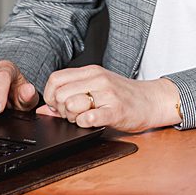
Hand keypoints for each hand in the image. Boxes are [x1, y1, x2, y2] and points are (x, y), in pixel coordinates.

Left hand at [38, 67, 179, 131]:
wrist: (152, 100)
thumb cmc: (123, 96)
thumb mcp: (95, 89)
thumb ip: (69, 95)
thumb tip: (42, 109)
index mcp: (90, 71)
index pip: (55, 79)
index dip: (50, 95)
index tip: (58, 105)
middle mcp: (98, 79)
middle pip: (60, 94)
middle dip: (61, 109)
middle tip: (74, 114)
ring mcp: (107, 94)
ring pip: (71, 105)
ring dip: (72, 117)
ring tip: (84, 117)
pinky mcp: (116, 110)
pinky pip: (89, 117)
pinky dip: (85, 123)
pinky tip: (91, 122)